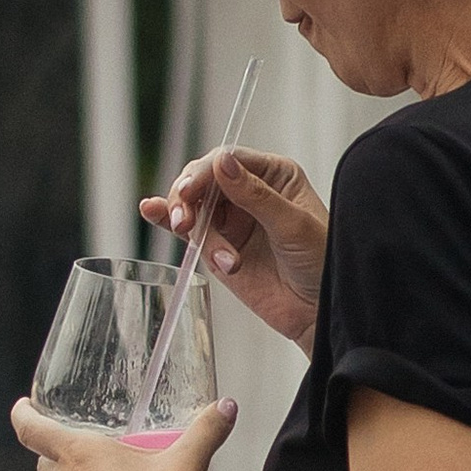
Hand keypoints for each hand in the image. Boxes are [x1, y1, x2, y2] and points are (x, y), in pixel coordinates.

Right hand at [141, 145, 325, 350]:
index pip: (229, 160)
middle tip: (186, 222)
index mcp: (273, 174)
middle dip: (189, 198)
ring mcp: (231, 219)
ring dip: (194, 229)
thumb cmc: (319, 261)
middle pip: (203, 180)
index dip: (204, 173)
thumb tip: (222, 164)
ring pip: (194, 207)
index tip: (189, 191)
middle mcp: (248, 191)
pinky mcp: (217, 247)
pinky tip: (151, 210)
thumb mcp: (291, 224)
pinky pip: (189, 230)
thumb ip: (255, 195)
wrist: (316, 309)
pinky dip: (168, 222)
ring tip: (212, 253)